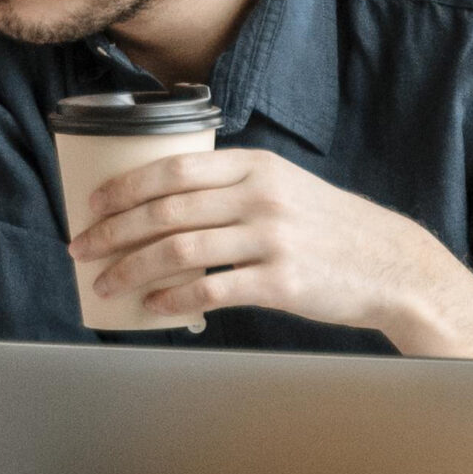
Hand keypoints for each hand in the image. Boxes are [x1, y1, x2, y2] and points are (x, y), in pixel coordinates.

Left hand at [69, 149, 465, 342]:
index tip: (90, 205)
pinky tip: (151, 307)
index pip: (174, 169)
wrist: (391, 265)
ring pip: (179, 251)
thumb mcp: (284, 187)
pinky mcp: (282, 281)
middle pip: (166, 210)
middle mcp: (262, 196)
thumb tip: (162, 204)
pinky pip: (211, 291)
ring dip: (131, 269)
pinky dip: (173, 299)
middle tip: (81, 248)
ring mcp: (272, 238)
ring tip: (105, 283)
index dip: (124, 188)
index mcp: (256, 166)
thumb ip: (232, 187)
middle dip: (112, 231)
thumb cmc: (327, 229)